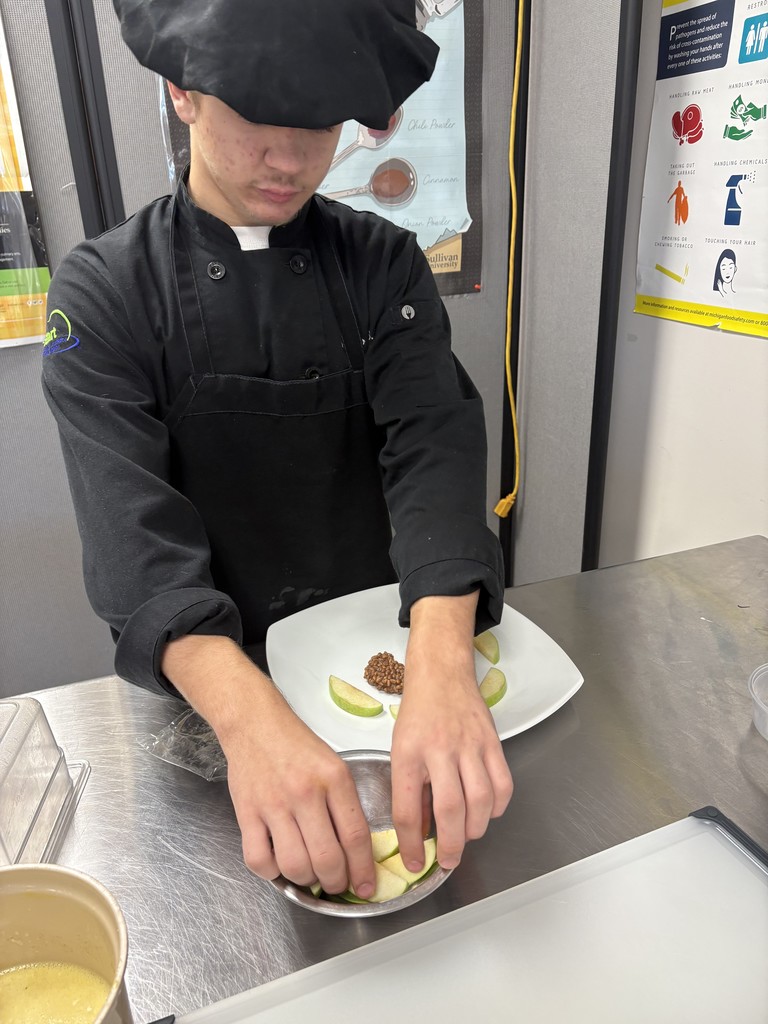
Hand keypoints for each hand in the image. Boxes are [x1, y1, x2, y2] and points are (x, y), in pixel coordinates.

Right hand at [223, 702, 375, 896]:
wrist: (255, 724)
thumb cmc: (296, 745)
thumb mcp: (333, 765)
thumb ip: (344, 803)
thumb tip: (355, 850)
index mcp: (334, 779)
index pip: (355, 836)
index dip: (363, 869)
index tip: (365, 886)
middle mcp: (305, 792)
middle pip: (327, 858)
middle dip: (335, 883)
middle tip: (336, 884)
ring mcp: (274, 804)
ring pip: (294, 865)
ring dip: (306, 880)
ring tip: (309, 874)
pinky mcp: (246, 812)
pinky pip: (259, 860)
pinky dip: (271, 873)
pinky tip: (279, 864)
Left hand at [390, 595, 513, 871]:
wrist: (441, 674)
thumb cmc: (418, 714)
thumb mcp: (400, 750)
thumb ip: (411, 789)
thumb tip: (420, 832)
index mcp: (408, 753)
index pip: (408, 808)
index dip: (411, 844)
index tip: (415, 863)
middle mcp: (439, 750)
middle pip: (450, 809)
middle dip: (450, 846)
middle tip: (448, 861)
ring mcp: (470, 745)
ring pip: (479, 800)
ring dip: (475, 829)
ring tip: (466, 836)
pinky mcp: (492, 742)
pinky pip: (502, 784)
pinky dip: (497, 806)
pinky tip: (487, 812)